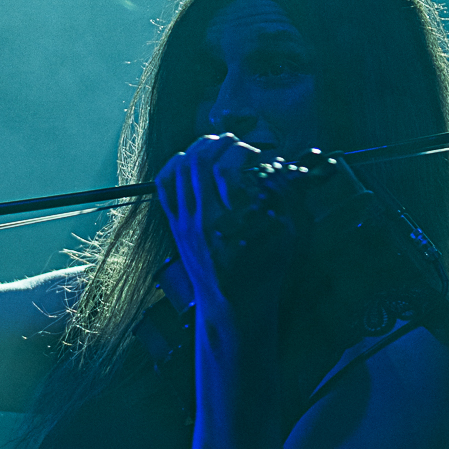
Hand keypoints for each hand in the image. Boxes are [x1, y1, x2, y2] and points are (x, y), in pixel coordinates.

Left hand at [155, 134, 294, 310]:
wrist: (231, 306)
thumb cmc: (260, 276)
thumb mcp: (284, 238)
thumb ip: (283, 202)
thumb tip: (279, 170)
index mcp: (225, 222)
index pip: (223, 169)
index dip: (241, 153)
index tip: (256, 157)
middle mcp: (198, 220)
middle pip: (197, 162)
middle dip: (219, 143)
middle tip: (236, 142)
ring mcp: (182, 222)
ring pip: (178, 170)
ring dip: (198, 149)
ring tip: (216, 145)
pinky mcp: (174, 226)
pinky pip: (164, 187)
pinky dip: (173, 166)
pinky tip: (188, 159)